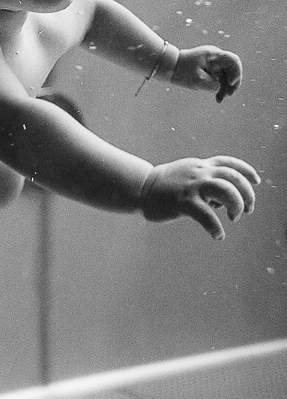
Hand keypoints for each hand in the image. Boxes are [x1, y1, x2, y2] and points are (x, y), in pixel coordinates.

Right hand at [140, 156, 259, 239]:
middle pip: (233, 178)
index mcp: (200, 166)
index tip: (256, 180)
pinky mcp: (183, 202)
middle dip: (247, 194)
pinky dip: (217, 228)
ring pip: (226, 191)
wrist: (141, 187)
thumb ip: (205, 181)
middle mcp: (199, 173)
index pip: (229, 163)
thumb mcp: (186, 175)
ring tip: (234, 218)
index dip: (246, 171)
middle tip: (247, 210)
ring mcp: (192, 187)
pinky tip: (218, 235)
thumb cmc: (164, 185)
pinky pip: (207, 216)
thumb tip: (223, 200)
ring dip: (237, 205)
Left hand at [172, 46, 242, 102]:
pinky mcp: (209, 70)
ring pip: (226, 76)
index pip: (233, 61)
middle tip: (228, 95)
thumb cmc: (181, 71)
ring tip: (220, 99)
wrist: (168, 67)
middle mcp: (215, 57)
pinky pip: (219, 79)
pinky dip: (219, 88)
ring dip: (225, 88)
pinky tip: (218, 99)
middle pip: (232, 70)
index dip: (236, 72)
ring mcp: (213, 64)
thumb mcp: (197, 80)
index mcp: (213, 55)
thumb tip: (220, 86)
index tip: (230, 83)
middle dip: (232, 83)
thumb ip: (212, 85)